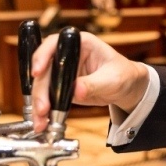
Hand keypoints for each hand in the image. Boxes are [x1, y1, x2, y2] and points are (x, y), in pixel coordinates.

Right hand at [30, 31, 148, 130]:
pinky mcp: (62, 87)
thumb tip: (76, 91)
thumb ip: (95, 84)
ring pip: (43, 85)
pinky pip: (49, 98)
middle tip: (42, 107)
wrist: (127, 88)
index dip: (42, 55)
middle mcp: (67, 55)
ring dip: (39, 103)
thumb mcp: (113, 79)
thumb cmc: (124, 75)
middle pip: (45, 69)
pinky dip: (44, 110)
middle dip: (41, 90)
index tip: (38, 72)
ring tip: (40, 121)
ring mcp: (63, 72)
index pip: (55, 43)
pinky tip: (43, 122)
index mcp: (81, 43)